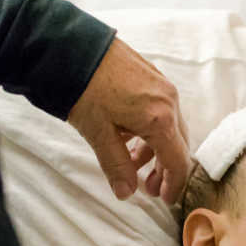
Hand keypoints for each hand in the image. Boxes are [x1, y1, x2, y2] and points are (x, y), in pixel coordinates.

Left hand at [67, 37, 189, 201]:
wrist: (68, 45)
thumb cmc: (83, 88)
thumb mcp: (98, 133)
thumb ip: (116, 165)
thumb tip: (127, 193)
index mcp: (160, 119)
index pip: (178, 160)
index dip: (174, 184)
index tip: (165, 199)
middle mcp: (169, 101)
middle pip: (178, 143)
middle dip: (165, 168)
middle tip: (147, 186)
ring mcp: (162, 86)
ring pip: (169, 126)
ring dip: (155, 148)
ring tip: (131, 160)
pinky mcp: (151, 75)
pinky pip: (161, 109)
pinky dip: (150, 128)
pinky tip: (128, 133)